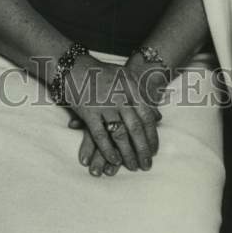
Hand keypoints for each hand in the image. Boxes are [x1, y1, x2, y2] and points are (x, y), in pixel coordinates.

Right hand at [63, 57, 161, 173]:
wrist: (73, 66)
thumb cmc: (101, 73)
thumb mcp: (126, 77)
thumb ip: (142, 95)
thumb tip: (158, 117)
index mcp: (130, 88)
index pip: (146, 116)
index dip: (152, 136)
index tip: (154, 151)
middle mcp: (119, 96)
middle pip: (135, 128)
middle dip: (143, 149)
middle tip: (147, 165)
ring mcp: (103, 105)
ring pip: (120, 134)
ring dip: (128, 153)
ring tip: (133, 166)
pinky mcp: (88, 112)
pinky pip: (100, 135)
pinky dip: (108, 150)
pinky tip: (114, 160)